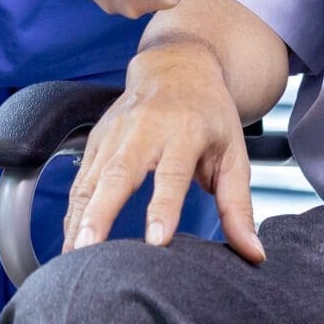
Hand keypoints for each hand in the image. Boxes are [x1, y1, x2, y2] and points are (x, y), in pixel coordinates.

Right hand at [62, 39, 264, 262]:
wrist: (176, 67)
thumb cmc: (209, 116)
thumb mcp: (233, 155)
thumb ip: (238, 206)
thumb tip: (253, 254)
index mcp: (184, 132)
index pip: (172, 174)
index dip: (164, 208)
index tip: (156, 241)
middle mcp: (144, 130)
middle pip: (118, 175)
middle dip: (101, 215)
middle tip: (89, 250)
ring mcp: (115, 134)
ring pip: (91, 179)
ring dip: (79, 218)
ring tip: (72, 256)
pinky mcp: (96, 140)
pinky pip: (80, 179)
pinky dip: (72, 211)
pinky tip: (70, 240)